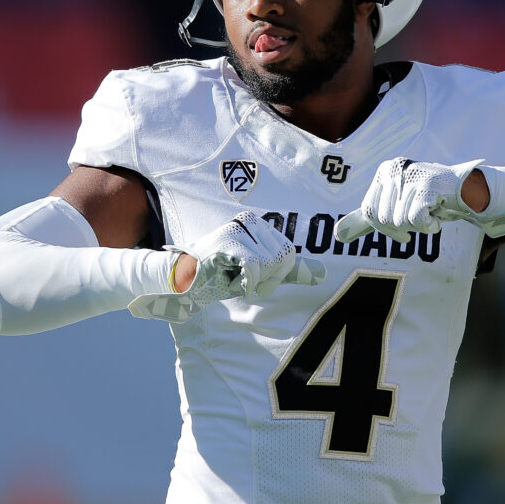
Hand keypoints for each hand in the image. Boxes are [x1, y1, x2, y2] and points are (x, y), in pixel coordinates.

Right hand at [129, 211, 325, 321]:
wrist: (182, 280)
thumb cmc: (218, 277)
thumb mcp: (257, 272)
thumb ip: (285, 270)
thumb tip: (322, 274)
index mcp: (257, 225)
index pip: (288, 254)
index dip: (277, 275)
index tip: (257, 280)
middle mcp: (248, 222)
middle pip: (282, 258)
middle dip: (268, 279)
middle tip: (245, 281)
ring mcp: (237, 229)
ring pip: (270, 263)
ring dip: (255, 280)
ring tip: (234, 277)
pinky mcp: (228, 241)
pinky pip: (254, 266)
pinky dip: (247, 281)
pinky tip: (232, 281)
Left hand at [336, 158, 482, 243]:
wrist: (465, 192)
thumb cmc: (428, 199)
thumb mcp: (394, 206)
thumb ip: (367, 219)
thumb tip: (337, 235)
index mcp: (384, 172)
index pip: (369, 212)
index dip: (385, 229)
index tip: (401, 231)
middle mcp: (395, 169)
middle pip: (384, 219)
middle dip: (404, 227)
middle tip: (420, 215)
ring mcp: (411, 175)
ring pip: (401, 221)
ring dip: (419, 225)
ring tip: (430, 210)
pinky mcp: (428, 184)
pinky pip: (417, 220)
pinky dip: (430, 225)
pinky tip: (438, 213)